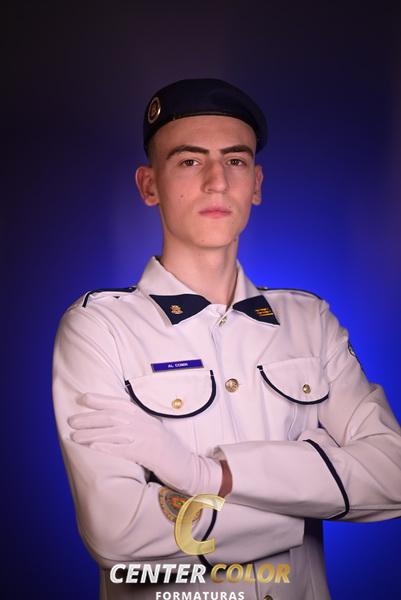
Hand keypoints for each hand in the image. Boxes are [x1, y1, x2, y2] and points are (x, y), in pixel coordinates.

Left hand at [68, 393, 221, 496]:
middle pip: (114, 416)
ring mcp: (149, 438)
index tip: (83, 397)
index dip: (101, 399)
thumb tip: (114, 425)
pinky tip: (93, 446)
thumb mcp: (153, 435)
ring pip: (115, 431)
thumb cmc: (169, 454)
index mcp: (147, 418)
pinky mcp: (150, 454)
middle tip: (71, 420)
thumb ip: (137, 427)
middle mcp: (146, 424)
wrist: (190, 468)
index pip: (121, 404)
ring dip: (92, 432)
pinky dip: (107, 446)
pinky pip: (124, 449)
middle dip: (90, 417)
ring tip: (74, 435)